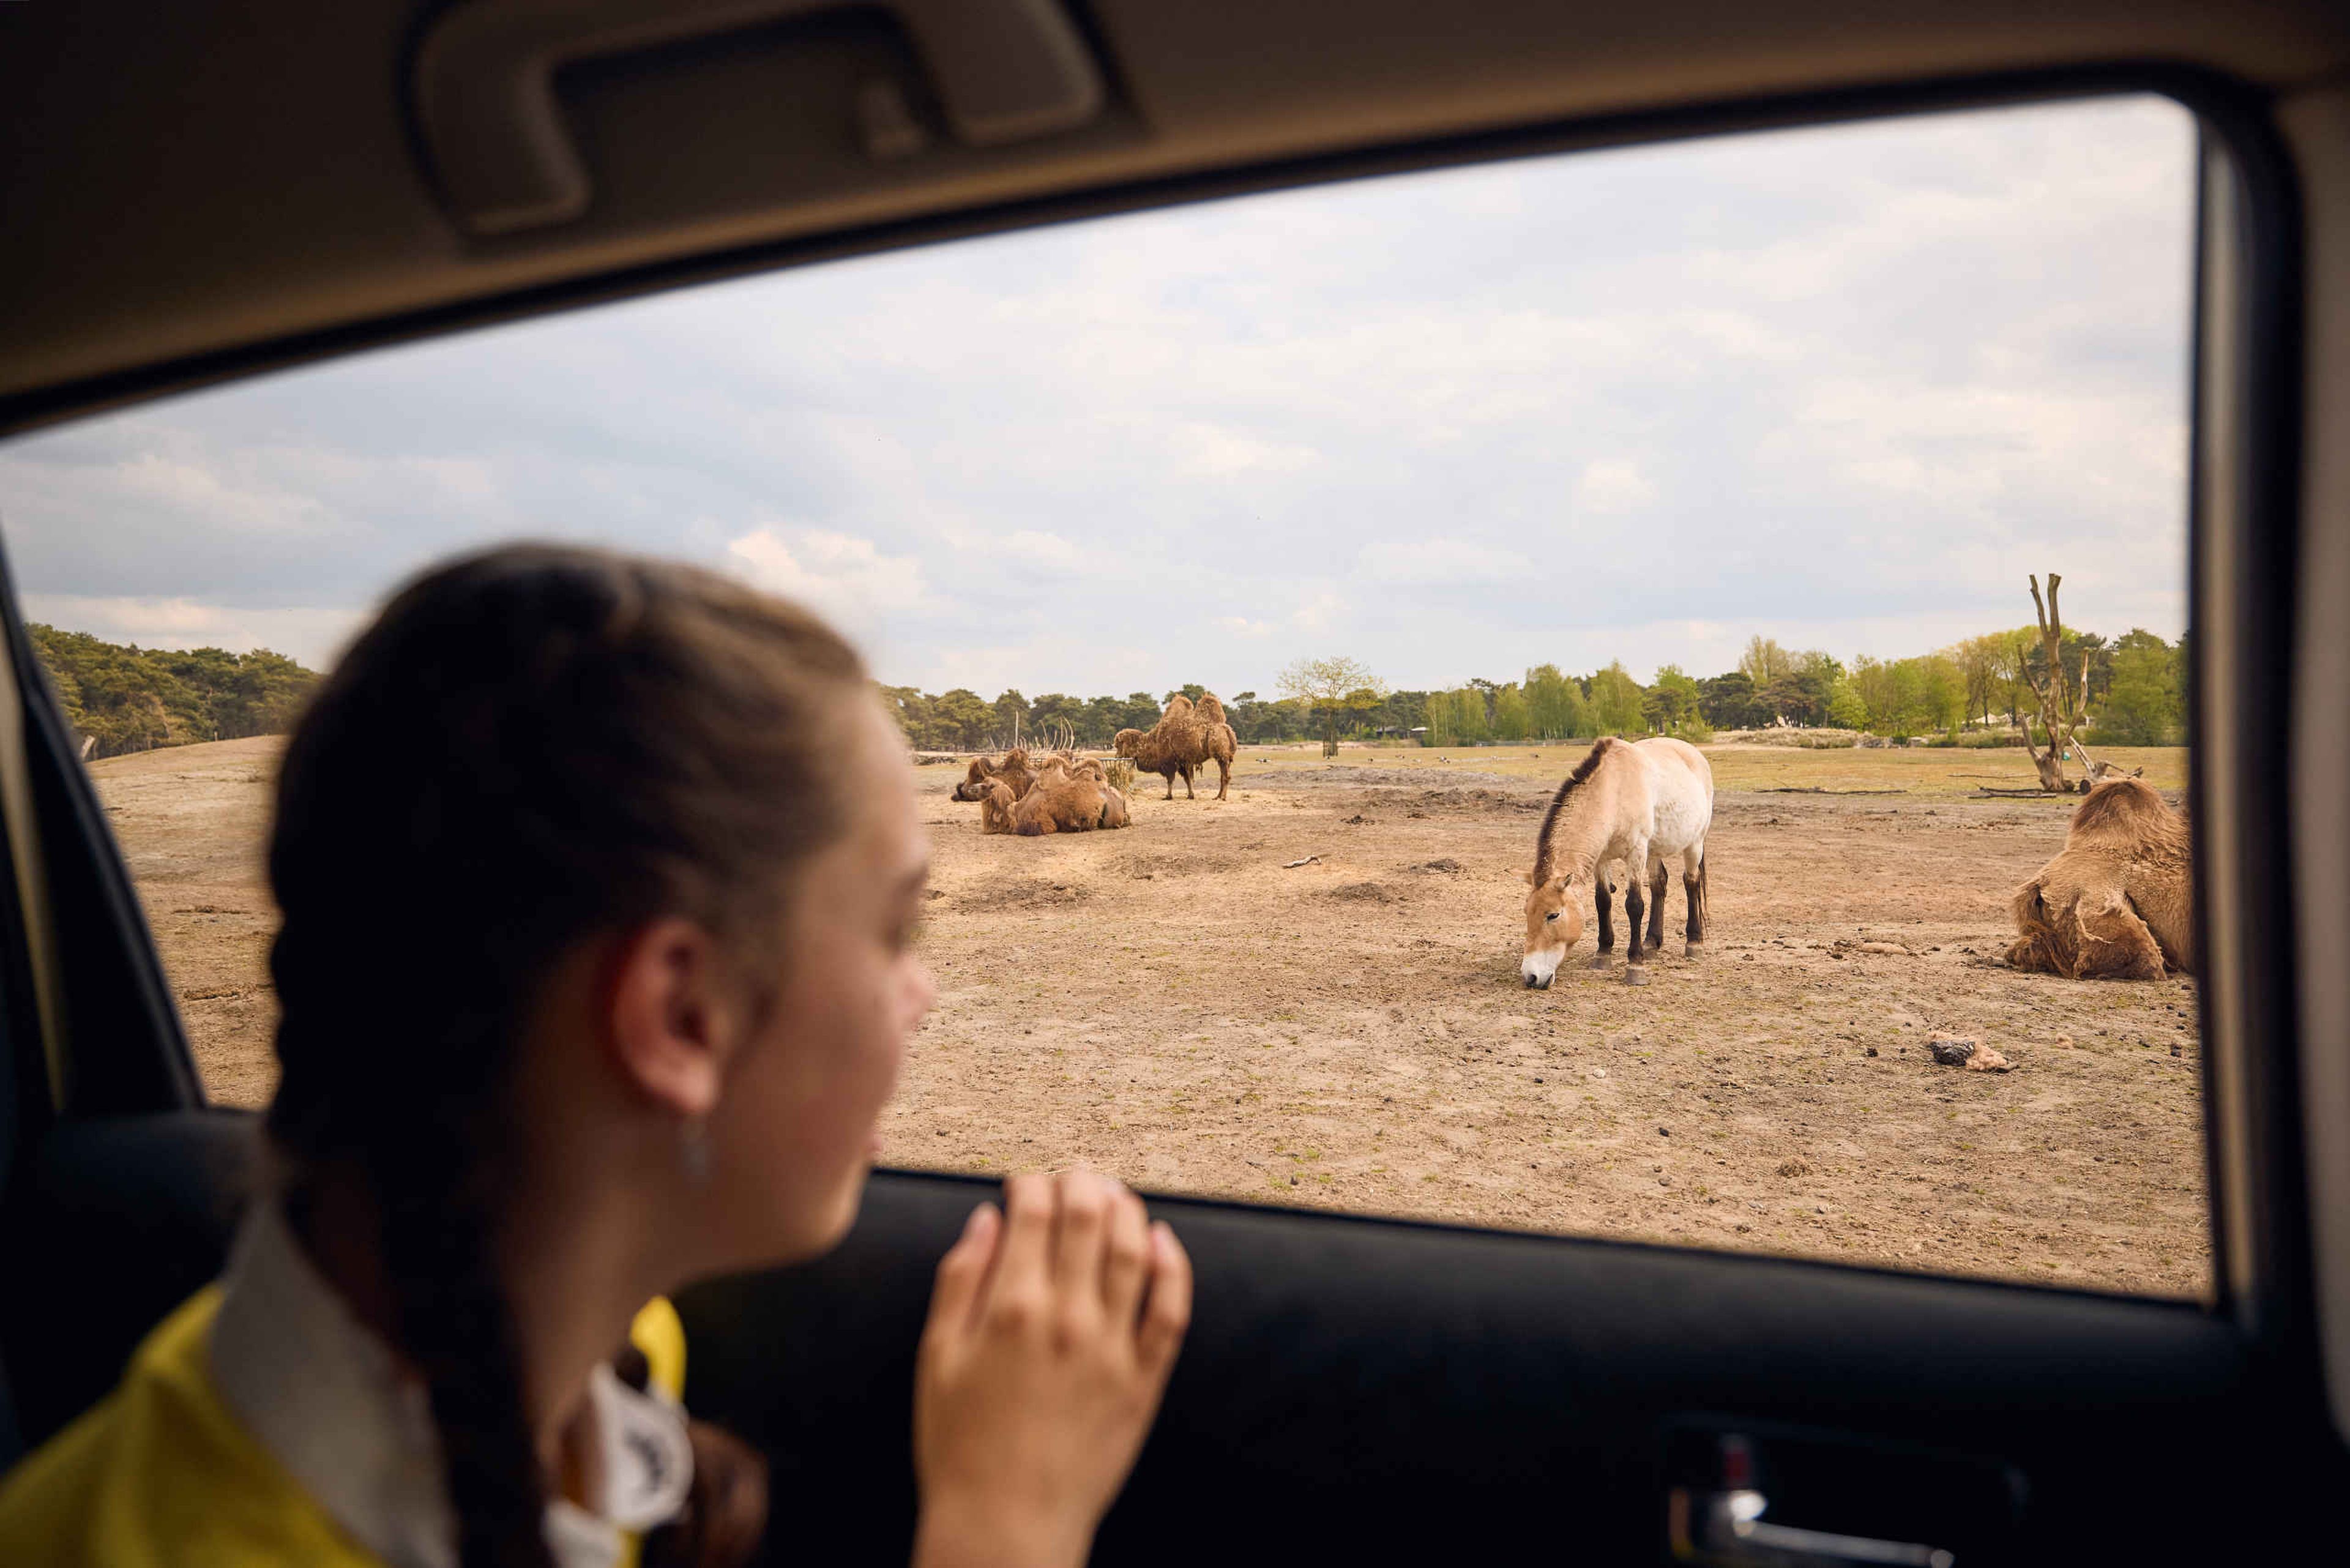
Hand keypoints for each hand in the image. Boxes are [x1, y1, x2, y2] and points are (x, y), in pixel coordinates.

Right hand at [912, 1170, 1191, 1567]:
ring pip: (1134, 1252)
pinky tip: (1164, 1242)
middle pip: (1089, 1219)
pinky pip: (1170, 1311)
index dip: (1029, 1184)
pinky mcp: (1143, 1381)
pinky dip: (1173, 1268)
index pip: (1033, 1213)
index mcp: (1011, 1308)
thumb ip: (959, 1280)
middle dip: (1080, 1184)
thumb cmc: (958, 1444)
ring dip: (1127, 1210)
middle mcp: (1068, 1318)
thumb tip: (986, 1218)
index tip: (1023, 1182)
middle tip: (1073, 1176)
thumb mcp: (935, 1358)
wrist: (1006, 1524)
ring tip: (1114, 1196)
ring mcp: (1112, 1349)